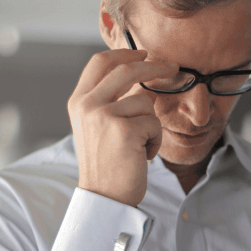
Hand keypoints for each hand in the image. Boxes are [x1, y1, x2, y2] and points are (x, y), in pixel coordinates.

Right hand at [67, 49, 178, 206]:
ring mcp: (104, 115)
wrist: (104, 197)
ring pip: (145, 102)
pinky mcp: (124, 129)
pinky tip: (141, 155)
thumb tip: (138, 76)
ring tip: (138, 146)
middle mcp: (87, 104)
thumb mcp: (96, 126)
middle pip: (126, 69)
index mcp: (78, 101)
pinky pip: (154, 123)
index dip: (125, 53)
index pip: (100, 62)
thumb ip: (108, 100)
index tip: (145, 53)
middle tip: (172, 67)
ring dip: (151, 125)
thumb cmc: (106, 164)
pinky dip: (155, 141)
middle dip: (154, 66)